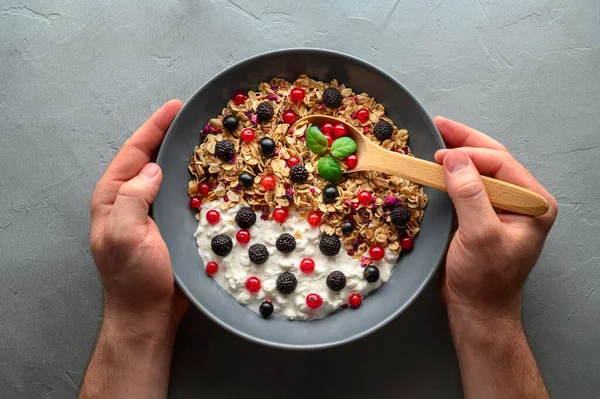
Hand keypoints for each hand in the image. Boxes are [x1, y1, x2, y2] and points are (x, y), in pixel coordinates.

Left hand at [90, 99, 188, 333]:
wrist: (149, 314)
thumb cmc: (134, 278)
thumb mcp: (126, 235)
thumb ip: (134, 198)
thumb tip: (153, 168)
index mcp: (113, 197)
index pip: (133, 152)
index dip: (154, 127)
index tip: (175, 106)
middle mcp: (131, 199)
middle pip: (150, 157)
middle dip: (170, 135)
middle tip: (196, 117)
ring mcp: (151, 211)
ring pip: (169, 174)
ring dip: (186, 155)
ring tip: (208, 138)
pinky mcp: (169, 224)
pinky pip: (182, 193)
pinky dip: (196, 179)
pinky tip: (213, 173)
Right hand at [433, 117, 557, 322]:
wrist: (477, 310)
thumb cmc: (485, 279)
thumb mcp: (480, 235)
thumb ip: (470, 195)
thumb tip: (454, 159)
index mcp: (532, 203)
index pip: (501, 164)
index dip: (470, 154)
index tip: (440, 154)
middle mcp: (520, 201)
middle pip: (491, 160)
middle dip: (464, 142)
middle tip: (438, 124)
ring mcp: (501, 207)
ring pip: (478, 170)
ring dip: (456, 154)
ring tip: (435, 138)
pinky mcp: (482, 215)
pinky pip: (467, 186)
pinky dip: (451, 173)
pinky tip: (437, 164)